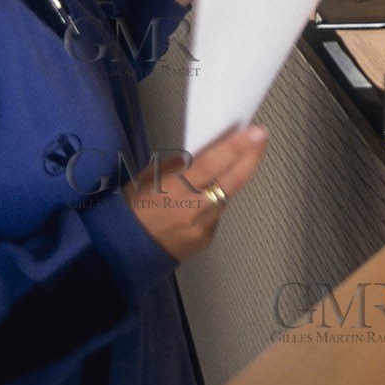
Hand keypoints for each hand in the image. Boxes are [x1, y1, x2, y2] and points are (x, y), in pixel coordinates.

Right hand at [124, 126, 268, 261]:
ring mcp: (204, 227)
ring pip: (225, 196)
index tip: (255, 132)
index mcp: (176, 189)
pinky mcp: (207, 239)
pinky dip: (212, 203)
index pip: (213, 164)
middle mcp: (195, 209)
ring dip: (227, 180)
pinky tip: (197, 203)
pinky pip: (215, 213)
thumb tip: (203, 154)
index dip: (236, 147)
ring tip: (218, 170)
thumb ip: (179, 166)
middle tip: (261, 138)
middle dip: (251, 156)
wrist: (123, 252)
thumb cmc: (132, 209)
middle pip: (233, 180)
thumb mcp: (149, 178)